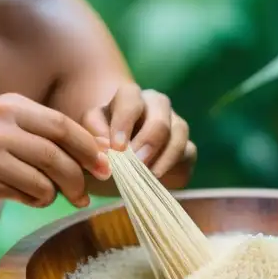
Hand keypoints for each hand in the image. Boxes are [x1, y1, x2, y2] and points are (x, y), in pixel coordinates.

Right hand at [0, 93, 110, 206]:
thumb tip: (95, 155)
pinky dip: (37, 199)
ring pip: (45, 176)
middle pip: (58, 152)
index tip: (104, 165)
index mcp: (12, 105)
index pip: (63, 125)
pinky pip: (27, 192)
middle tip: (88, 191)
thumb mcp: (4, 123)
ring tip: (57, 197)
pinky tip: (30, 197)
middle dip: (80, 175)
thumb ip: (42, 133)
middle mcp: (1, 123)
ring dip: (59, 192)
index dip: (89, 147)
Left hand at [81, 83, 195, 182]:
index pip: (130, 98)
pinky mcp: (187, 147)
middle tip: (136, 162)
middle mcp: (155, 105)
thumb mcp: (89, 142)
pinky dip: (174, 166)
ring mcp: (175, 124)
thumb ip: (93, 139)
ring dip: (165, 154)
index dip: (124, 121)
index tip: (117, 148)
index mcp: (129, 98)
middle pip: (160, 112)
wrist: (117, 175)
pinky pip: (188, 152)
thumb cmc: (101, 151)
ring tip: (149, 174)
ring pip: (179, 130)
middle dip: (149, 139)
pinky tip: (159, 180)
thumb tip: (106, 145)